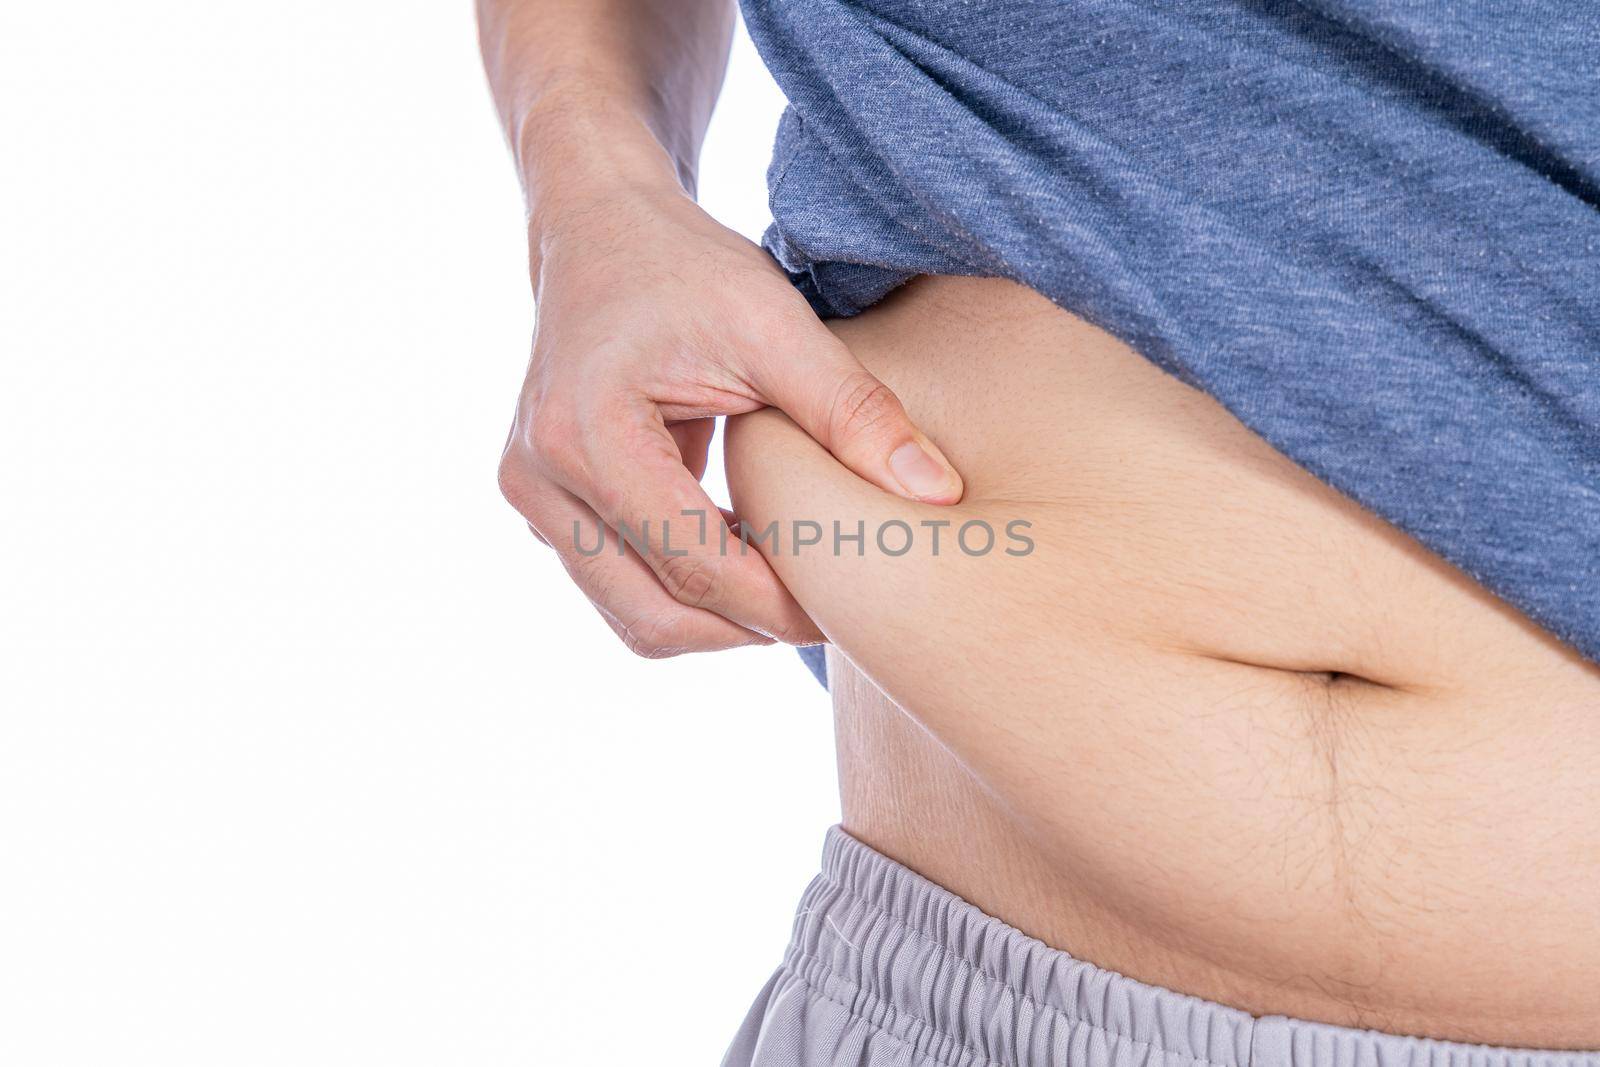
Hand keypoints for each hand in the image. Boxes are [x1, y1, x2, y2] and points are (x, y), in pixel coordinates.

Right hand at [498, 179, 963, 657]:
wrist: (600, 228)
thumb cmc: (685, 266)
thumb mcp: (775, 324)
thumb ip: (854, 412)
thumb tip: (938, 494)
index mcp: (588, 436)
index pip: (694, 567)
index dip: (780, 605)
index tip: (852, 606)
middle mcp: (540, 479)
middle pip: (653, 617)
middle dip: (749, 629)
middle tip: (829, 611)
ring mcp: (532, 497)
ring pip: (632, 616)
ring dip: (717, 619)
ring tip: (792, 583)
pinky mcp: (544, 503)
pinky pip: (618, 584)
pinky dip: (686, 588)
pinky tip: (749, 551)